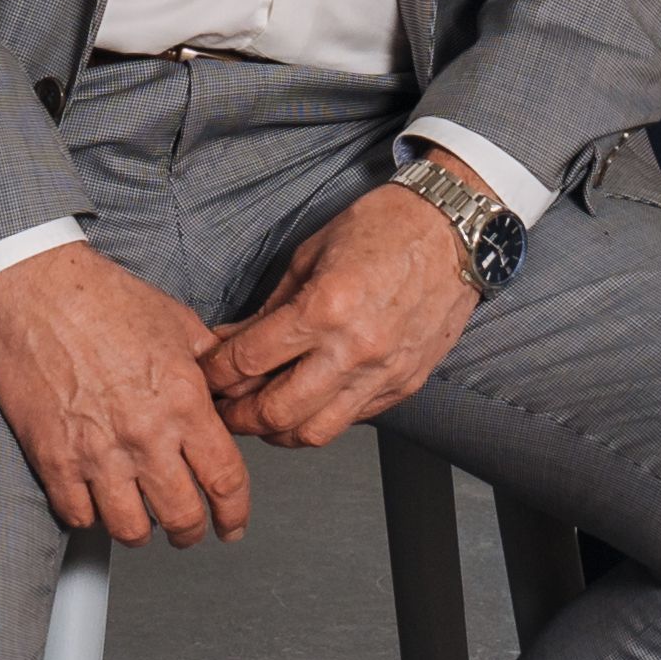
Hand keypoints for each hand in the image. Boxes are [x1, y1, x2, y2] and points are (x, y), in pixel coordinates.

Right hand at [0, 247, 254, 542]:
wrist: (36, 289)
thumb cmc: (103, 299)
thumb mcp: (180, 324)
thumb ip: (213, 368)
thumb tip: (234, 396)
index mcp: (183, 402)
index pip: (225, 480)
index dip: (235, 513)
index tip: (233, 523)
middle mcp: (144, 434)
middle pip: (182, 516)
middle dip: (192, 532)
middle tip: (190, 530)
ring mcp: (96, 452)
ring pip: (130, 529)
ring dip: (142, 532)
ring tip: (143, 522)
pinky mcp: (53, 458)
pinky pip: (78, 517)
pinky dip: (91, 519)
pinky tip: (97, 504)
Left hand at [201, 182, 480, 448]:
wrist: (455, 230)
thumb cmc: (386, 227)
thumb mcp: (311, 254)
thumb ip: (270, 308)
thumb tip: (232, 341)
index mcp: (325, 308)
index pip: (249, 362)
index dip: (216, 373)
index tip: (206, 374)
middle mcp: (354, 349)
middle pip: (276, 412)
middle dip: (238, 416)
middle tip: (223, 408)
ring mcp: (383, 373)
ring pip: (314, 432)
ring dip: (279, 431)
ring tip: (263, 416)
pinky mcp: (405, 384)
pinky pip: (352, 420)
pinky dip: (322, 418)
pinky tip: (309, 403)